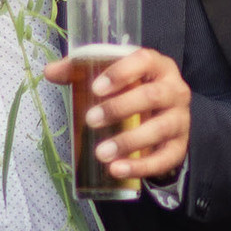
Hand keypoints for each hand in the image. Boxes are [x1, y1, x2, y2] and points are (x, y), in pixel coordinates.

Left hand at [42, 45, 191, 180]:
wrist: (163, 117)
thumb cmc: (134, 91)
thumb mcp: (114, 78)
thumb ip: (81, 72)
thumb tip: (50, 71)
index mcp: (158, 67)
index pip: (144, 61)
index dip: (121, 72)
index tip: (96, 88)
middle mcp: (174, 90)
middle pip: (152, 96)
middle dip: (119, 108)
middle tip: (90, 120)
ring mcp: (180, 119)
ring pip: (160, 128)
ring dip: (129, 141)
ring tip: (101, 153)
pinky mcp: (179, 146)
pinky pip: (164, 158)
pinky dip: (141, 166)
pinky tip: (117, 169)